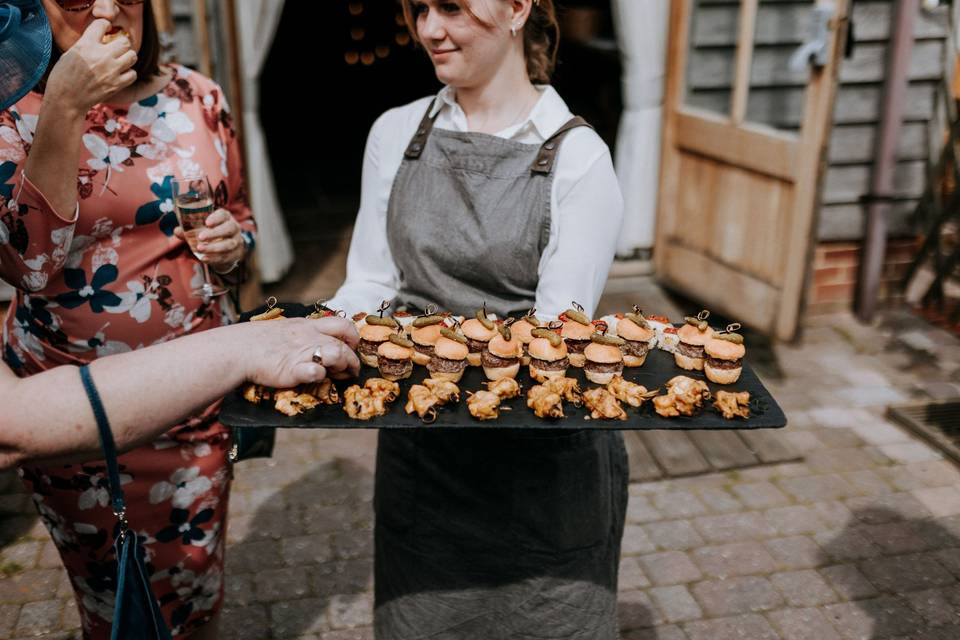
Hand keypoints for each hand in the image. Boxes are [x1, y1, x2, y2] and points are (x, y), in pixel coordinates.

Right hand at [45, 20, 137, 113]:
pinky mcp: (117, 84)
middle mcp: (101, 55)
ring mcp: (111, 70)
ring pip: (132, 56)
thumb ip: (88, 44)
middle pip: (124, 41)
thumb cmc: (64, 75)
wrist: (66, 99)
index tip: (104, 29)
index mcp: (86, 44)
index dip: (104, 25)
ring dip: (127, 57)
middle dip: (121, 43)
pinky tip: (120, 74)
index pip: (102, 24)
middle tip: (115, 48)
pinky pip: (133, 74)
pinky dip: (128, 73)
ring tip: (119, 61)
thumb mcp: (71, 52)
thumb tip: (101, 39)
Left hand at [174, 208, 245, 272]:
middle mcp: (234, 228)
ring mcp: (236, 242)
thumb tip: (177, 230)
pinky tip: (204, 258)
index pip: (224, 215)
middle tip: (200, 237)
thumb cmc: (213, 233)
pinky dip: (214, 258)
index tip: (207, 223)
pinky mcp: (234, 254)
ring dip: (213, 247)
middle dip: (215, 233)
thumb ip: (189, 229)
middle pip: (229, 229)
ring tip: (199, 248)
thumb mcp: (203, 228)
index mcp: (225, 218)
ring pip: (228, 244)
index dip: (216, 218)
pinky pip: (225, 256)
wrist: (229, 248)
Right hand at [243, 317, 360, 387]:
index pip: (342, 325)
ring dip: (343, 366)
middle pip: (344, 344)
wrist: (238, 349)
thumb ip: (304, 334)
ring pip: (337, 354)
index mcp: (308, 325)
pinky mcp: (293, 370)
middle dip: (352, 359)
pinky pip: (315, 371)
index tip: (352, 346)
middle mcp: (309, 337)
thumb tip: (317, 343)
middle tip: (351, 370)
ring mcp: (302, 353)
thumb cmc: (259, 341)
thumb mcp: (286, 328)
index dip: (353, 337)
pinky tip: (317, 375)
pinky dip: (320, 374)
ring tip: (339, 375)